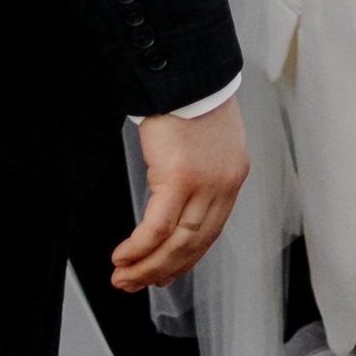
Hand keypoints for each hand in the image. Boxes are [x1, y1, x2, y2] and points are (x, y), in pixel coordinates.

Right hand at [113, 98, 249, 288]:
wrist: (185, 71)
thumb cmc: (190, 97)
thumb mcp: (204, 138)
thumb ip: (197, 169)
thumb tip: (174, 192)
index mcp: (231, 176)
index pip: (210, 232)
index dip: (185, 258)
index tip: (165, 273)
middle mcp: (224, 185)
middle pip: (194, 244)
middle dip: (162, 269)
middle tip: (136, 284)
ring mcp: (204, 184)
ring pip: (176, 242)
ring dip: (147, 265)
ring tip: (124, 277)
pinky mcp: (180, 178)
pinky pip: (158, 227)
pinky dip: (139, 247)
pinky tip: (123, 257)